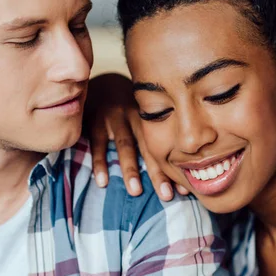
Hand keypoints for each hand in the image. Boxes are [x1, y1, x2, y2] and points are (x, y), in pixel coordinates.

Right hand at [84, 73, 188, 200]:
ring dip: (131, 169)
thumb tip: (174, 173)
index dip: (172, 169)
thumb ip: (152, 138)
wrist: (98, 79)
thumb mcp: (140, 115)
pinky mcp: (94, 118)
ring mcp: (115, 116)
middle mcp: (136, 116)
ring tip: (136, 191)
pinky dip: (100, 163)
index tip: (182, 190)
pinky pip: (98, 143)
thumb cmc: (124, 106)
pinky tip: (103, 182)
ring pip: (126, 145)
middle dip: (158, 172)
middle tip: (166, 196)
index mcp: (150, 119)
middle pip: (149, 148)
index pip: (164, 148)